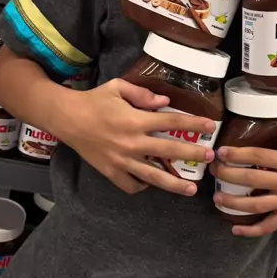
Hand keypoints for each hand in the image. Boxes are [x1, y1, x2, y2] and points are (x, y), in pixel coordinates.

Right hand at [58, 79, 215, 196]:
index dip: (192, 123)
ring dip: (174, 184)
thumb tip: (165, 103)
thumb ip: (143, 94)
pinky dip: (142, 186)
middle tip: (210, 157)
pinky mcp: (110, 171)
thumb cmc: (94, 100)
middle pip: (169, 150)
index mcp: (135, 120)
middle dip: (192, 154)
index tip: (209, 127)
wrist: (66, 118)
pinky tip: (152, 183)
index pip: (171, 122)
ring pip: (153, 176)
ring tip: (191, 189)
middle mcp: (131, 142)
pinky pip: (131, 185)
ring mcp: (121, 160)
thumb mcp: (118, 87)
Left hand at [212, 117, 276, 237]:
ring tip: (217, 199)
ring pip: (257, 206)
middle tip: (214, 170)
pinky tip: (236, 229)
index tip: (222, 152)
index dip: (238, 155)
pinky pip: (270, 225)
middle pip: (252, 181)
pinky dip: (253, 230)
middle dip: (229, 176)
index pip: (260, 158)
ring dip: (234, 204)